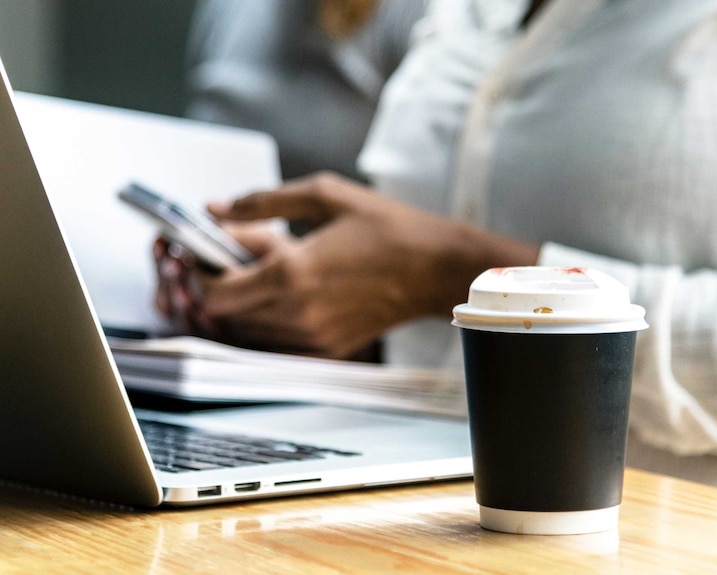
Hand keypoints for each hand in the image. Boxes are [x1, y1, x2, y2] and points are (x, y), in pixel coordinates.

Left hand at [155, 172, 539, 358]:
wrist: (436, 269)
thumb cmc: (388, 228)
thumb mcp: (325, 196)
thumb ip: (263, 202)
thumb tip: (216, 209)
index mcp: (292, 272)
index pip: (215, 290)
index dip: (198, 272)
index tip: (200, 252)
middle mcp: (298, 312)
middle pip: (225, 314)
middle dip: (220, 284)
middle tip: (233, 255)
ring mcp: (313, 336)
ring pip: (249, 330)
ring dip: (245, 302)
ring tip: (269, 269)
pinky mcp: (328, 348)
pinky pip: (278, 340)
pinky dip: (270, 318)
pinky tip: (289, 290)